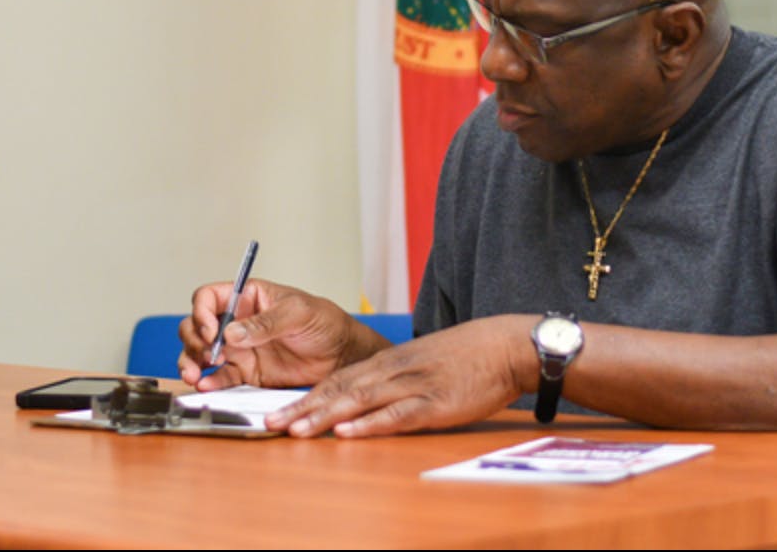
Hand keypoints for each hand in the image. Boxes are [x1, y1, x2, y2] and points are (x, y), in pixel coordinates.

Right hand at [178, 279, 386, 390]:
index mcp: (246, 298)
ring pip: (202, 353)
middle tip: (205, 355)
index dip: (202, 312)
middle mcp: (237, 322)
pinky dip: (211, 382)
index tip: (212, 331)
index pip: (208, 298)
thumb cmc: (323, 322)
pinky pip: (221, 378)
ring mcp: (239, 349)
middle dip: (193, 341)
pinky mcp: (247, 373)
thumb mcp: (297, 313)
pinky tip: (208, 386)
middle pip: (196, 326)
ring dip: (192, 362)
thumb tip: (232, 332)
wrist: (341, 355)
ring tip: (196, 375)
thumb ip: (265, 323)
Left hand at [264, 314, 537, 437]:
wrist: (505, 345)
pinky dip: (371, 423)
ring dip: (326, 415)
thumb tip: (366, 398)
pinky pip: (398, 414)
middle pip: (339, 388)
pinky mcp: (436, 403)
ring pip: (360, 400)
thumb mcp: (422, 360)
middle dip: (303, 407)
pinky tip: (349, 432)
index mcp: (389, 361)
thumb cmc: (467, 356)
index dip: (305, 396)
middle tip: (271, 424)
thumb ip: (394, 377)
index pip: (337, 378)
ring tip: (297, 430)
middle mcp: (394, 370)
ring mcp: (414, 385)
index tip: (278, 412)